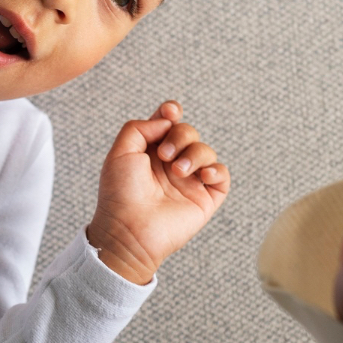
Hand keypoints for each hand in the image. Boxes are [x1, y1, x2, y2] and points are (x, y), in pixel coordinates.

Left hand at [87, 101, 231, 284]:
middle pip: (188, 132)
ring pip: (206, 151)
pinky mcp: (204, 198)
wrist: (129, 230)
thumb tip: (165, 121)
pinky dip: (216, 169)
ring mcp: (188, 181)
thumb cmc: (120, 194)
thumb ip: (139, 127)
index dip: (172, 111)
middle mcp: (170, 164)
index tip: (170, 112)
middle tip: (164, 154)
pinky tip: (202, 175)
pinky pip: (222, 175)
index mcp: (150, 152)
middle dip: (180, 135)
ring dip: (194, 154)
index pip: (168, 123)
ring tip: (177, 171)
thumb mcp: (120, 152)